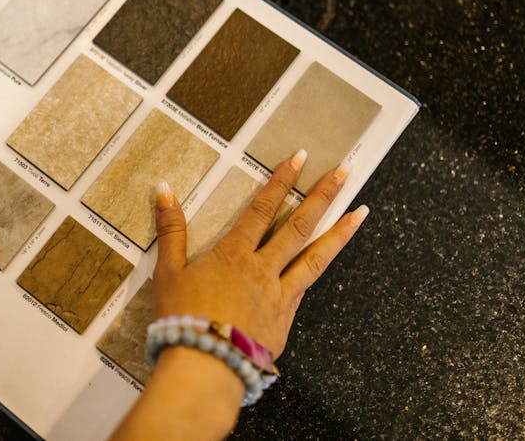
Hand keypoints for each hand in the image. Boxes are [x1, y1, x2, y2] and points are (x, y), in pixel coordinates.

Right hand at [110, 152, 367, 440]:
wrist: (204, 366)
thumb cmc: (181, 318)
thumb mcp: (167, 272)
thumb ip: (170, 230)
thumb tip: (164, 189)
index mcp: (233, 254)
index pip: (261, 209)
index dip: (280, 181)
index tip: (299, 159)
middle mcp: (262, 269)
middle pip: (298, 226)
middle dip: (322, 196)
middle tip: (344, 172)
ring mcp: (279, 295)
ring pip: (315, 258)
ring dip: (339, 233)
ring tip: (361, 213)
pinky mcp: (285, 319)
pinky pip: (306, 288)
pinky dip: (318, 270)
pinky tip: (327, 260)